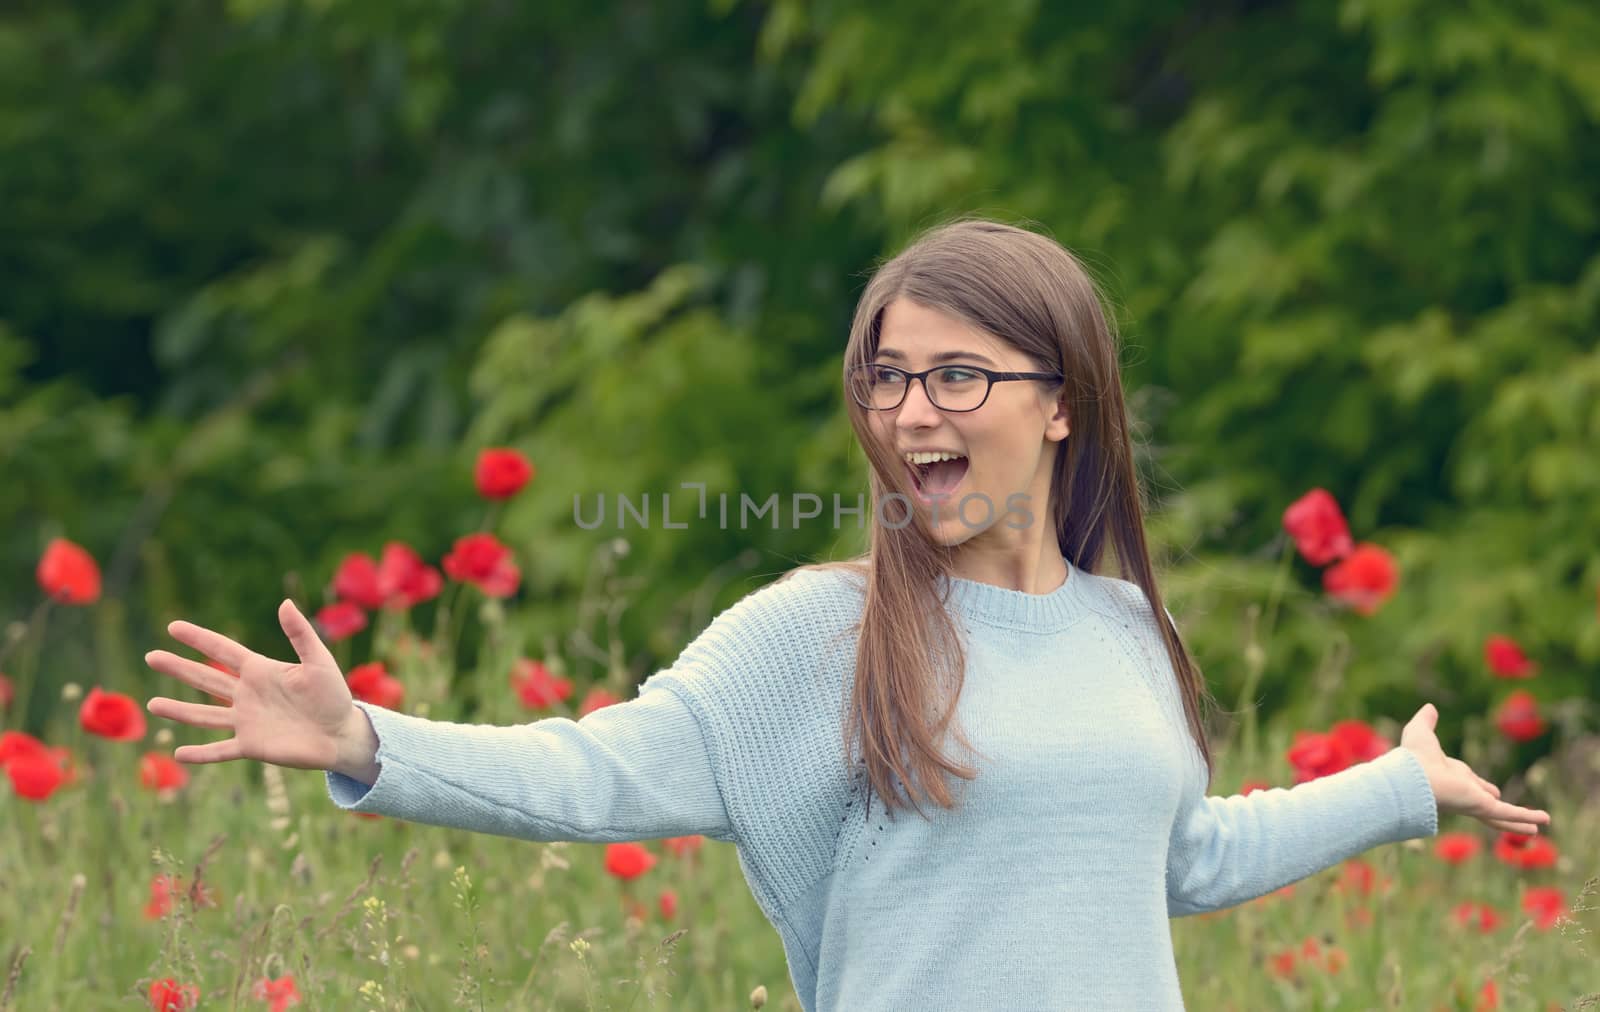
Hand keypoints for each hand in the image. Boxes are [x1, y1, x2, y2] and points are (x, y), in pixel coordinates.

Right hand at [145, 599, 376, 777]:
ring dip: (179, 710)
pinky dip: (200, 754)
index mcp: (261, 671)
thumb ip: (301, 634)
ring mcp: (247, 721)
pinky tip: (178, 752)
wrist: (342, 734)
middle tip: (151, 656)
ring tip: (152, 705)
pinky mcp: (252, 746)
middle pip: (205, 678)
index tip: (172, 627)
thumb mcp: (319, 661)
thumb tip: (285, 603)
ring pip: (204, 715)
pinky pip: (220, 750)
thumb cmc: (334, 696)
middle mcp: (248, 694)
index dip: (199, 638)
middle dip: (178, 668)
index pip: (223, 650)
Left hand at [1400, 703, 1551, 834]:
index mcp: (1451, 777)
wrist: (1411, 776)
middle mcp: (1464, 792)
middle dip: (1499, 807)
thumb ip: (1426, 720)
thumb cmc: (1413, 757)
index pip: (1472, 783)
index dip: (1481, 786)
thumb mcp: (1421, 731)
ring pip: (1502, 815)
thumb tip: (1429, 707)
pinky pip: (1509, 814)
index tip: (1492, 791)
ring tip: (1536, 829)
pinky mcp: (1482, 807)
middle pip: (1487, 802)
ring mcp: (1474, 802)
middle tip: (1514, 813)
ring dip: (1519, 821)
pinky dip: (1526, 817)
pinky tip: (1542, 823)